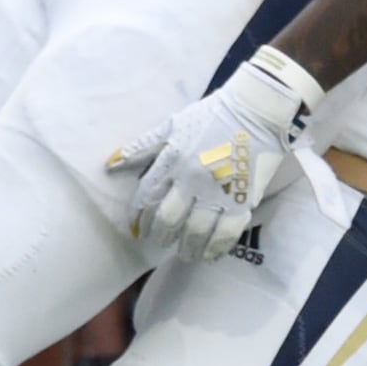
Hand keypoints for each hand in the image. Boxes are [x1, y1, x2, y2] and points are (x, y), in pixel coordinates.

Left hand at [107, 46, 323, 260]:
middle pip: (168, 219)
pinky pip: (225, 234)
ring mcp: (217, 192)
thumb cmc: (212, 115)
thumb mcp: (172, 126)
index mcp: (173, 159)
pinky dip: (214, 248)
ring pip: (195, 232)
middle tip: (160, 241)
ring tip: (184, 253)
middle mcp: (191, 179)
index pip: (147, 197)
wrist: (256, 111)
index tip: (137, 229)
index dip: (139, 217)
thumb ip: (141, 147)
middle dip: (160, 235)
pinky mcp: (242, 201)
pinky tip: (209, 254)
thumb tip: (109, 165)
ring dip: (186, 248)